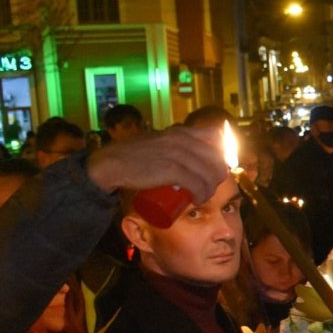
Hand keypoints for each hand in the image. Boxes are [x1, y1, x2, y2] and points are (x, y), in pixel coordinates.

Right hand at [86, 126, 225, 202]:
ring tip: (202, 197)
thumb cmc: (133, 155)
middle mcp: (183, 139)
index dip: (221, 155)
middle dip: (217, 176)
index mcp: (181, 132)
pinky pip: (198, 184)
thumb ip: (173, 142)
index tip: (215, 170)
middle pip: (216, 159)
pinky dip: (202, 195)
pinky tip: (198, 200)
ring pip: (209, 174)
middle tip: (208, 187)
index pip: (216, 137)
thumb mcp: (159, 141)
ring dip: (210, 189)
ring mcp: (178, 154)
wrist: (111, 163)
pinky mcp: (172, 169)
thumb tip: (191, 154)